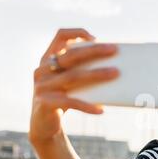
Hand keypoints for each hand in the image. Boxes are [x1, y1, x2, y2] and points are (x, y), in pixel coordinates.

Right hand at [29, 28, 118, 142]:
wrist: (43, 126)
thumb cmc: (62, 100)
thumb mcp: (68, 83)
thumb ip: (79, 71)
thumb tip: (113, 67)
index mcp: (48, 59)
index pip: (60, 36)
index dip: (76, 33)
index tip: (95, 37)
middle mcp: (42, 70)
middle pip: (71, 55)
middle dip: (94, 50)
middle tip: (114, 49)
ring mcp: (42, 86)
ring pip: (73, 76)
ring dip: (96, 74)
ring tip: (115, 73)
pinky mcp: (45, 102)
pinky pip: (70, 102)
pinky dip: (87, 106)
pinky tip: (101, 110)